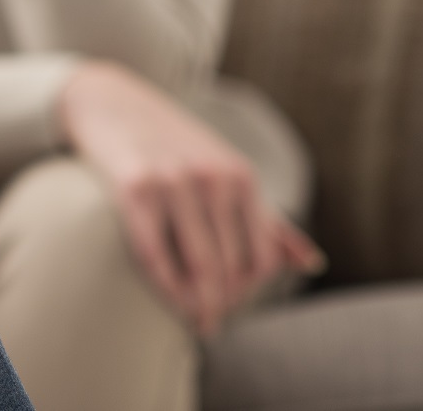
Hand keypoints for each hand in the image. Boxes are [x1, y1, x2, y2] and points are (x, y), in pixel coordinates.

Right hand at [57, 61, 323, 335]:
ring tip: (195, 318)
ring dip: (200, 303)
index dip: (250, 291)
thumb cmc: (170, 146)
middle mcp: (214, 179)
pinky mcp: (135, 189)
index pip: (262, 257)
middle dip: (223, 301)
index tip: (232, 304)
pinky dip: (167, 288)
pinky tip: (171, 301)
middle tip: (209, 319)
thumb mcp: (223, 173)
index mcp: (240, 177)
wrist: (109, 103)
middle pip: (232, 266)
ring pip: (202, 266)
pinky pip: (156, 254)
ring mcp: (174, 182)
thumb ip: (265, 220)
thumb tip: (312, 264)